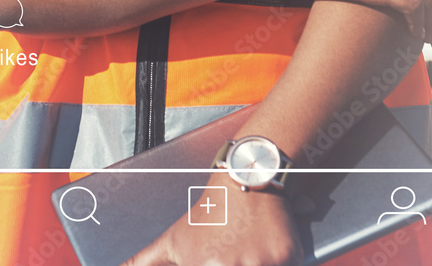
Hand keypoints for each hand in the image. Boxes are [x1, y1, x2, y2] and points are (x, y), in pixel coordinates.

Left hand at [120, 174, 302, 265]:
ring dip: (256, 261)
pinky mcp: (287, 256)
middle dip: (236, 262)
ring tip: (248, 247)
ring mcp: (261, 263)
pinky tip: (269, 244)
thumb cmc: (209, 210)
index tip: (217, 259)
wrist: (245, 175)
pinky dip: (281, 261)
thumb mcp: (175, 238)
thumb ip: (145, 260)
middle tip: (234, 249)